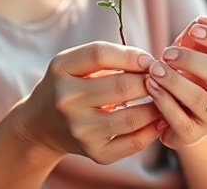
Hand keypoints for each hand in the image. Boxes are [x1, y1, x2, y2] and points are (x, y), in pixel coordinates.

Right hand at [15, 41, 165, 164]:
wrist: (42, 124)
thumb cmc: (67, 85)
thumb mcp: (73, 63)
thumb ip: (106, 57)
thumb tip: (149, 63)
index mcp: (61, 70)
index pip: (100, 55)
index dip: (131, 55)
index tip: (149, 60)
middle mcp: (67, 100)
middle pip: (121, 86)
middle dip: (149, 80)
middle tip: (162, 79)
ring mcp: (80, 130)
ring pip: (132, 117)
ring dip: (156, 106)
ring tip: (164, 97)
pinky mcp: (95, 153)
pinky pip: (133, 142)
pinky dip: (152, 130)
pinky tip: (159, 120)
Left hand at [145, 16, 206, 148]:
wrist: (184, 115)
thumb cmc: (191, 74)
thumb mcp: (196, 51)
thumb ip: (200, 34)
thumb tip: (204, 19)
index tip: (193, 28)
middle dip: (190, 59)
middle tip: (166, 52)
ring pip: (200, 98)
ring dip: (173, 81)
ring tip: (154, 69)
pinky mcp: (195, 135)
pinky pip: (181, 119)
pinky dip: (164, 101)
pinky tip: (151, 87)